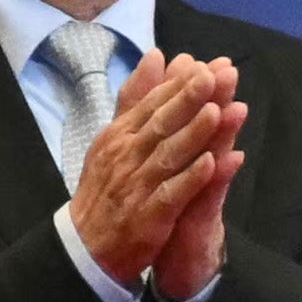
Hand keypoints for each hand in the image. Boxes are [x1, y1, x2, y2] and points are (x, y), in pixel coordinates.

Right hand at [65, 48, 240, 294]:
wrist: (85, 245)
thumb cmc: (106, 187)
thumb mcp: (114, 136)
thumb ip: (136, 98)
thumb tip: (157, 55)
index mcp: (120, 136)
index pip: (151, 105)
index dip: (178, 86)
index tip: (204, 65)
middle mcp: (126, 157)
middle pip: (160, 124)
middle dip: (187, 100)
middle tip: (213, 76)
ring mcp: (136, 187)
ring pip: (168, 156)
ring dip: (192, 134)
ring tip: (216, 112)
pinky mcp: (147, 217)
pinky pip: (171, 194)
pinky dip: (189, 179)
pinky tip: (210, 165)